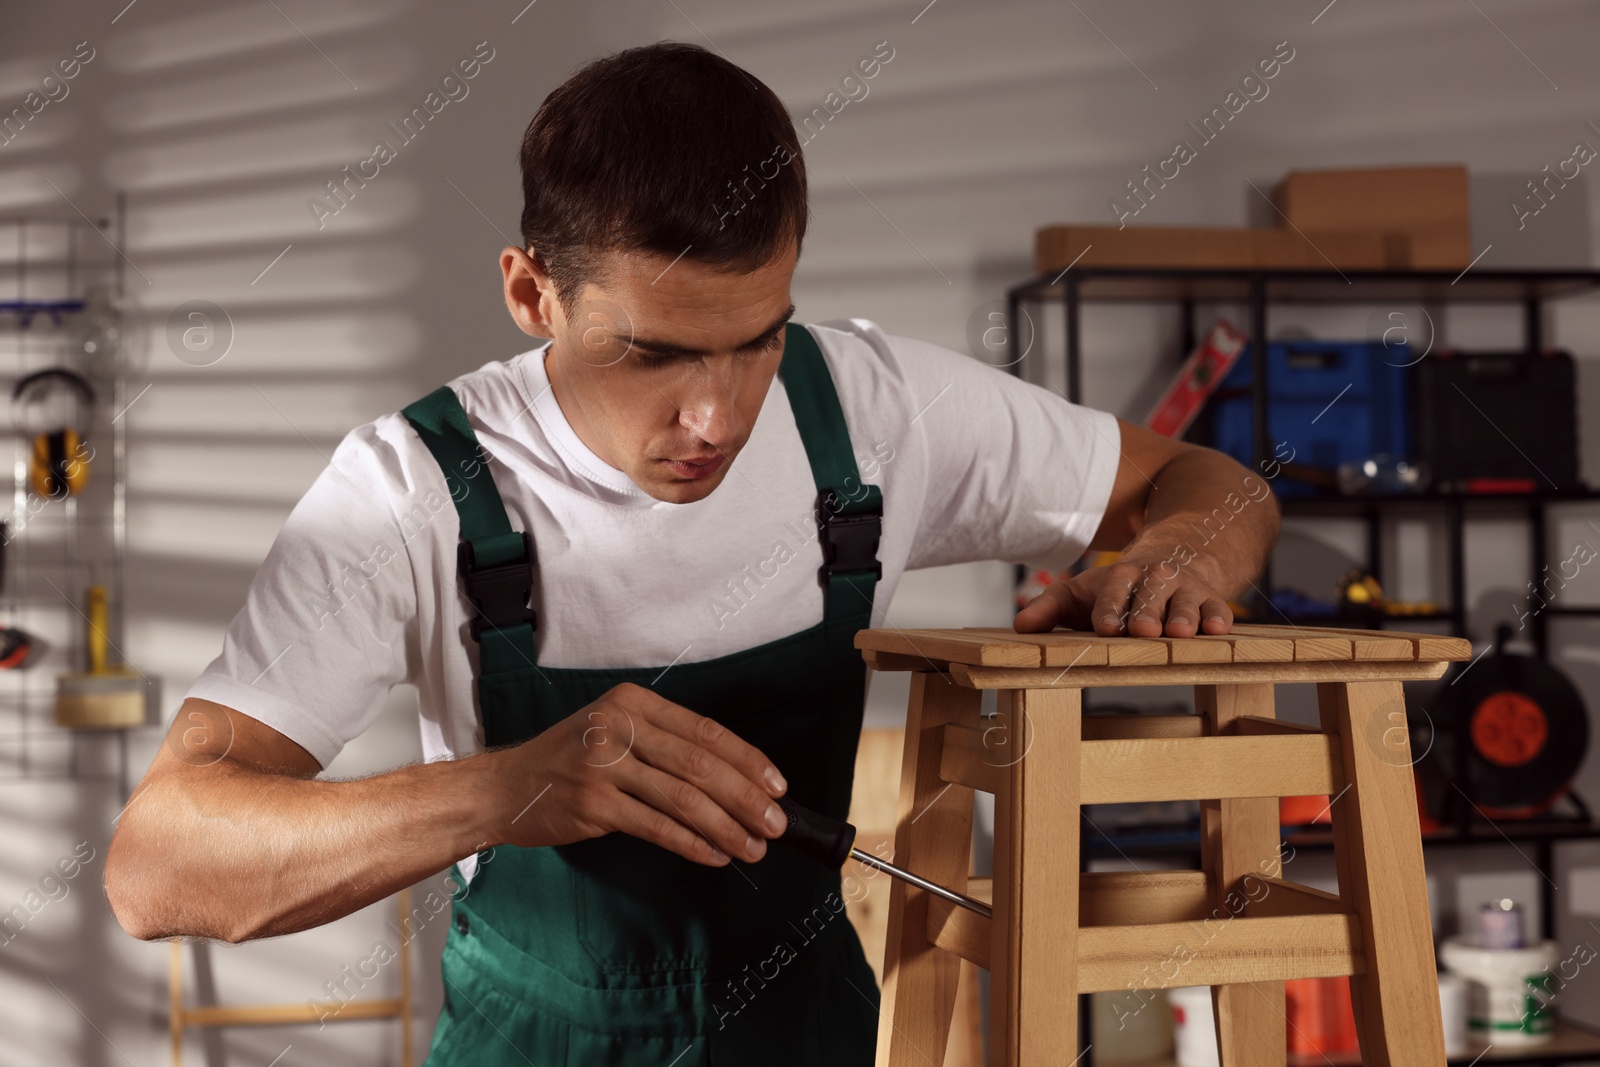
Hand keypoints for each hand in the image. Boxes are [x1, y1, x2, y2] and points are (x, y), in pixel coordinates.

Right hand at [486, 682, 788, 866]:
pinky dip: (692, 843)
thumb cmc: (569, 761)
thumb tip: (735, 778)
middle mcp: (619, 727)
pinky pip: (657, 827)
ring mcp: (603, 766)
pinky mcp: (593, 805)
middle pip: (701, 764)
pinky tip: (715, 855)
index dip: (747, 760)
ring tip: (753, 847)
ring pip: (684, 798)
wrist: (507, 787)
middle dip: (746, 798)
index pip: (705, 731)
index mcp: (633, 703)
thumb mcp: (614, 731)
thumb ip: (665, 743)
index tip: (777, 787)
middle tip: (776, 824)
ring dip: (727, 826)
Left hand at [1012, 559, 1233, 637]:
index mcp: (1120, 577)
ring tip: (1179, 632)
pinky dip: (1219, 617)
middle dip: (1145, 613)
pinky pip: (1218, 609)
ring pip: (1186, 602)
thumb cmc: (1121, 586)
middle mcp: (1154, 580)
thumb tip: (1019, 627)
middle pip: (1150, 597)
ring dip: (1183, 616)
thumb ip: (1050, 608)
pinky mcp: (1212, 601)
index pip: (1112, 592)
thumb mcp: (1082, 592)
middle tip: (1141, 631)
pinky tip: (1218, 629)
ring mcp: (1186, 590)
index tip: (1103, 627)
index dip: (1108, 608)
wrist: (1177, 556)